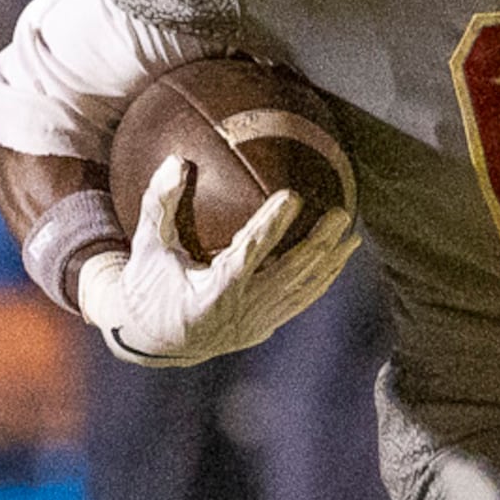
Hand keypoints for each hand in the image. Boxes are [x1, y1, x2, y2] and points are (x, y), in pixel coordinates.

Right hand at [74, 158, 357, 366]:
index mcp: (209, 294)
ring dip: (328, 264)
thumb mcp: (148, 245)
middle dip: (317, 244)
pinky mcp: (261, 329)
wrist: (151, 340)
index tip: (292, 196)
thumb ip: (160, 204)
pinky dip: (319, 281)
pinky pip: (298, 302)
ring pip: (300, 292)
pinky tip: (337, 260)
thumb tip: (175, 160)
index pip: (247, 254)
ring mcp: (254, 325)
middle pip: (288, 275)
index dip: (271, 226)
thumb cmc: (147, 285)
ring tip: (351, 236)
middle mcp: (238, 313)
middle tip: (340, 213)